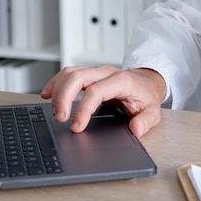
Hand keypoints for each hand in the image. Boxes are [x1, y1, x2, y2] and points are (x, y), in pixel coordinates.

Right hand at [40, 65, 166, 137]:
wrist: (146, 82)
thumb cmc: (146, 97)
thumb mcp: (153, 111)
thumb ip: (146, 121)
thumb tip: (136, 129)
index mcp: (122, 81)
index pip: (96, 91)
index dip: (83, 108)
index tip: (76, 127)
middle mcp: (107, 72)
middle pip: (78, 77)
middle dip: (64, 97)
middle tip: (60, 119)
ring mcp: (96, 71)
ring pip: (71, 73)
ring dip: (58, 91)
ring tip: (55, 112)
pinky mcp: (89, 73)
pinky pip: (68, 73)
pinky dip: (56, 83)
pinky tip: (47, 94)